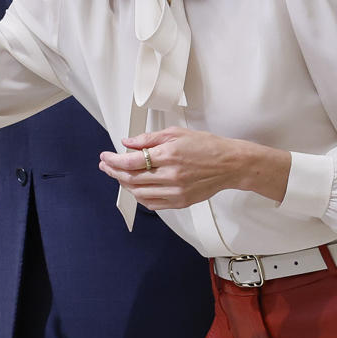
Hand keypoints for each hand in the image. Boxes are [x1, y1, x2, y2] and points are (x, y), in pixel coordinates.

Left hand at [100, 128, 289, 208]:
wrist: (231, 164)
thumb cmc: (207, 146)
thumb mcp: (176, 133)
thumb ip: (149, 139)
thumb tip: (127, 142)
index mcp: (169, 155)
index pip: (131, 161)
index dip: (113, 160)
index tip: (105, 156)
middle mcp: (171, 175)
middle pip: (132, 178)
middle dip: (114, 172)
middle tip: (106, 166)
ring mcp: (176, 191)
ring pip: (139, 193)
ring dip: (125, 184)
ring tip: (119, 175)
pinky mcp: (181, 202)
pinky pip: (152, 203)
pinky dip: (140, 196)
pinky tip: (136, 188)